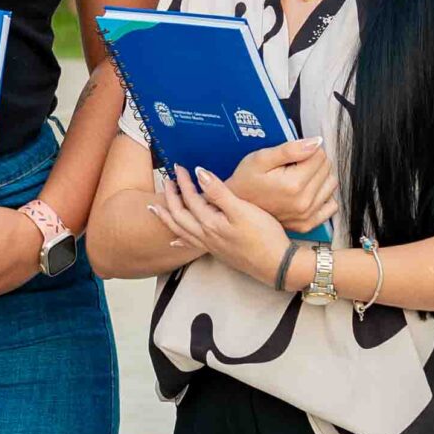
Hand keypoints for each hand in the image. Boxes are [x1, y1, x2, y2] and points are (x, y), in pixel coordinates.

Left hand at [157, 165, 296, 288]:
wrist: (277, 265)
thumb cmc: (263, 236)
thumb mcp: (242, 209)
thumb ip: (219, 192)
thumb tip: (200, 172)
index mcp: (209, 223)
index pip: (190, 199)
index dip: (184, 182)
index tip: (180, 167)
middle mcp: (205, 236)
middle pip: (179, 215)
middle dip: (171, 197)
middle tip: (167, 181)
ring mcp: (210, 246)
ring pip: (181, 230)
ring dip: (167, 218)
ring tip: (156, 209)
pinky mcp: (218, 252)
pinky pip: (191, 244)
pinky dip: (179, 240)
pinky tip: (174, 242)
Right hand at [227, 138, 337, 235]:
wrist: (236, 206)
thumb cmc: (246, 181)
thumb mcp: (261, 158)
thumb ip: (290, 149)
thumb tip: (316, 143)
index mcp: (294, 184)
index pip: (320, 155)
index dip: (307, 149)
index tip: (293, 155)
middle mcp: (303, 202)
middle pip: (327, 169)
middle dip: (313, 161)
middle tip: (293, 165)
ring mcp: (306, 215)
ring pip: (331, 184)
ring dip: (319, 177)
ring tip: (300, 176)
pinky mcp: (307, 224)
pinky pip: (331, 205)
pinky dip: (323, 196)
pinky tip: (308, 191)